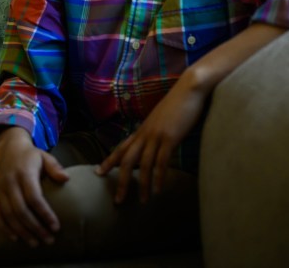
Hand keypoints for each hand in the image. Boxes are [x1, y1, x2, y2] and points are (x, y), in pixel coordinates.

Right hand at [0, 127, 69, 247]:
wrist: (9, 150)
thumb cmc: (32, 157)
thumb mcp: (45, 157)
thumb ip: (55, 167)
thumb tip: (66, 178)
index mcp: (24, 173)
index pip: (34, 198)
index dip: (45, 214)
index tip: (56, 227)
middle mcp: (9, 182)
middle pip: (21, 210)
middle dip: (35, 228)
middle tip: (48, 240)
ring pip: (9, 216)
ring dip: (22, 232)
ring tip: (35, 243)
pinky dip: (4, 228)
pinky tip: (15, 239)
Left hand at [95, 71, 207, 203]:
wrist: (190, 87)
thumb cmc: (180, 101)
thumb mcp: (163, 117)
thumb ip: (157, 129)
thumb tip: (156, 140)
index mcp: (143, 128)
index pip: (122, 146)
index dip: (110, 160)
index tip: (98, 172)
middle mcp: (146, 133)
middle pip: (127, 160)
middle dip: (121, 181)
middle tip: (118, 200)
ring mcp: (157, 135)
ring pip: (143, 164)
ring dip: (142, 185)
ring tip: (143, 201)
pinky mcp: (169, 137)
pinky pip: (161, 162)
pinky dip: (159, 177)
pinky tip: (159, 189)